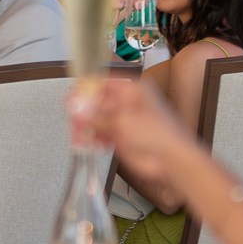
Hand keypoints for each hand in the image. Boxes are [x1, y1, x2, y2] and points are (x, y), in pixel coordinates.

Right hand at [76, 77, 196, 180]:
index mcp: (132, 89)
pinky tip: (86, 144)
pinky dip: (92, 139)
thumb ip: (96, 116)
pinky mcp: (121, 137)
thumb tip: (76, 107)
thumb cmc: (159, 135)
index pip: (102, 83)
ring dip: (86, 127)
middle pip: (97, 101)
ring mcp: (124, 120)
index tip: (71, 98)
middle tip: (72, 120)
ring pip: (97, 119)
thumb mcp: (123, 122)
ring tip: (77, 135)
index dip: (85, 89)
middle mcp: (127, 103)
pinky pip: (100, 134)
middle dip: (83, 111)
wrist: (170, 160)